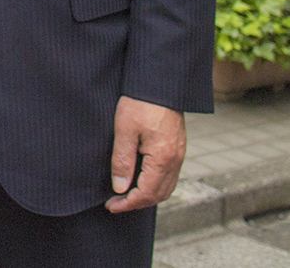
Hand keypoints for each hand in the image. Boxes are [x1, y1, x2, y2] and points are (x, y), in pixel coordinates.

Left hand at [105, 96, 184, 212]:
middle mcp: (175, 159)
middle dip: (137, 203)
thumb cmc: (140, 102)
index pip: (146, 193)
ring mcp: (178, 154)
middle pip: (158, 194)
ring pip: (166, 186)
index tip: (111, 206)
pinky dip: (154, 183)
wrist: (160, 82)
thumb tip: (120, 188)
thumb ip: (122, 161)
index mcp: (163, 158)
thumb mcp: (124, 130)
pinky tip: (139, 178)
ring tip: (125, 194)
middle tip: (116, 203)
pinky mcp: (177, 147)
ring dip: (147, 195)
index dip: (127, 204)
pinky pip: (168, 174)